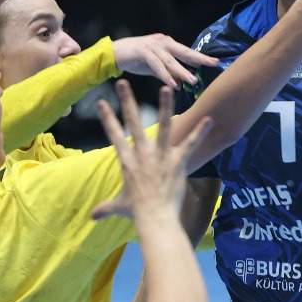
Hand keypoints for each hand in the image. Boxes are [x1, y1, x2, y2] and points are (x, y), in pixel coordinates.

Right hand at [90, 82, 212, 221]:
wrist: (156, 219)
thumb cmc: (137, 213)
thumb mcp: (119, 207)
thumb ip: (106, 209)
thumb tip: (92, 217)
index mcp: (127, 161)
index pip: (114, 135)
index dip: (107, 118)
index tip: (102, 102)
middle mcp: (142, 154)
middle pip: (133, 123)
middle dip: (128, 101)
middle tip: (122, 82)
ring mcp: (161, 157)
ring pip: (163, 127)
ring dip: (164, 107)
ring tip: (166, 88)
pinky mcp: (178, 162)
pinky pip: (190, 144)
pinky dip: (200, 132)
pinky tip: (209, 119)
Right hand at [111, 33, 219, 88]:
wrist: (113, 54)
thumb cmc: (135, 59)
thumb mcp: (155, 67)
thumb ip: (168, 72)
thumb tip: (182, 82)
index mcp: (167, 44)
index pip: (187, 51)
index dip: (200, 57)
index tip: (215, 62)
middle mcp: (162, 42)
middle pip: (184, 51)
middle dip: (199, 58)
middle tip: (212, 64)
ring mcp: (153, 46)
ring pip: (171, 60)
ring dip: (182, 71)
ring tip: (192, 81)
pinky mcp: (143, 51)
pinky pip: (156, 65)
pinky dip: (165, 75)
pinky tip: (172, 84)